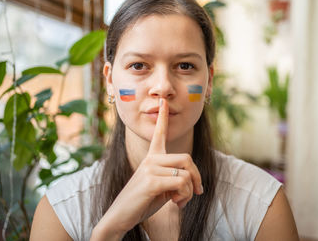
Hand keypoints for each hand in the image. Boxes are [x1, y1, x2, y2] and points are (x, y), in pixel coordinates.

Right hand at [92, 98, 202, 238]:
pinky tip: (175, 203)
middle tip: (196, 192)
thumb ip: (175, 178)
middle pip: (186, 158)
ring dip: (189, 191)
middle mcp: (150, 159)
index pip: (159, 133)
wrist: (121, 217)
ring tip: (179, 201)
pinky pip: (181, 183)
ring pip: (186, 173)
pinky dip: (184, 196)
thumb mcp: (162, 187)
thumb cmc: (142, 202)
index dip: (163, 117)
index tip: (163, 101)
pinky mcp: (152, 180)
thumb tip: (195, 183)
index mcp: (151, 158)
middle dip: (197, 177)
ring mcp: (150, 168)